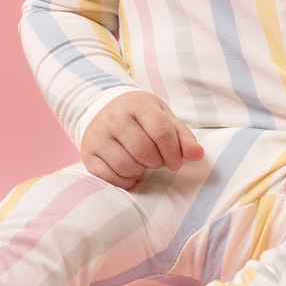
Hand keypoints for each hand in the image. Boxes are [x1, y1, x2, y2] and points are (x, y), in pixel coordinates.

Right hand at [82, 93, 203, 188]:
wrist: (102, 107)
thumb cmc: (139, 115)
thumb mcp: (162, 116)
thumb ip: (182, 136)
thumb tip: (197, 155)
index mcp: (137, 105)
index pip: (161, 131)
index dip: (173, 151)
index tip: (176, 162)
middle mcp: (114, 118)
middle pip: (144, 151)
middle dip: (157, 162)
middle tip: (157, 161)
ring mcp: (98, 136)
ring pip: (126, 166)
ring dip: (141, 171)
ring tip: (142, 164)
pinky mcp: (88, 154)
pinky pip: (110, 177)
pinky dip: (125, 180)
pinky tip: (130, 172)